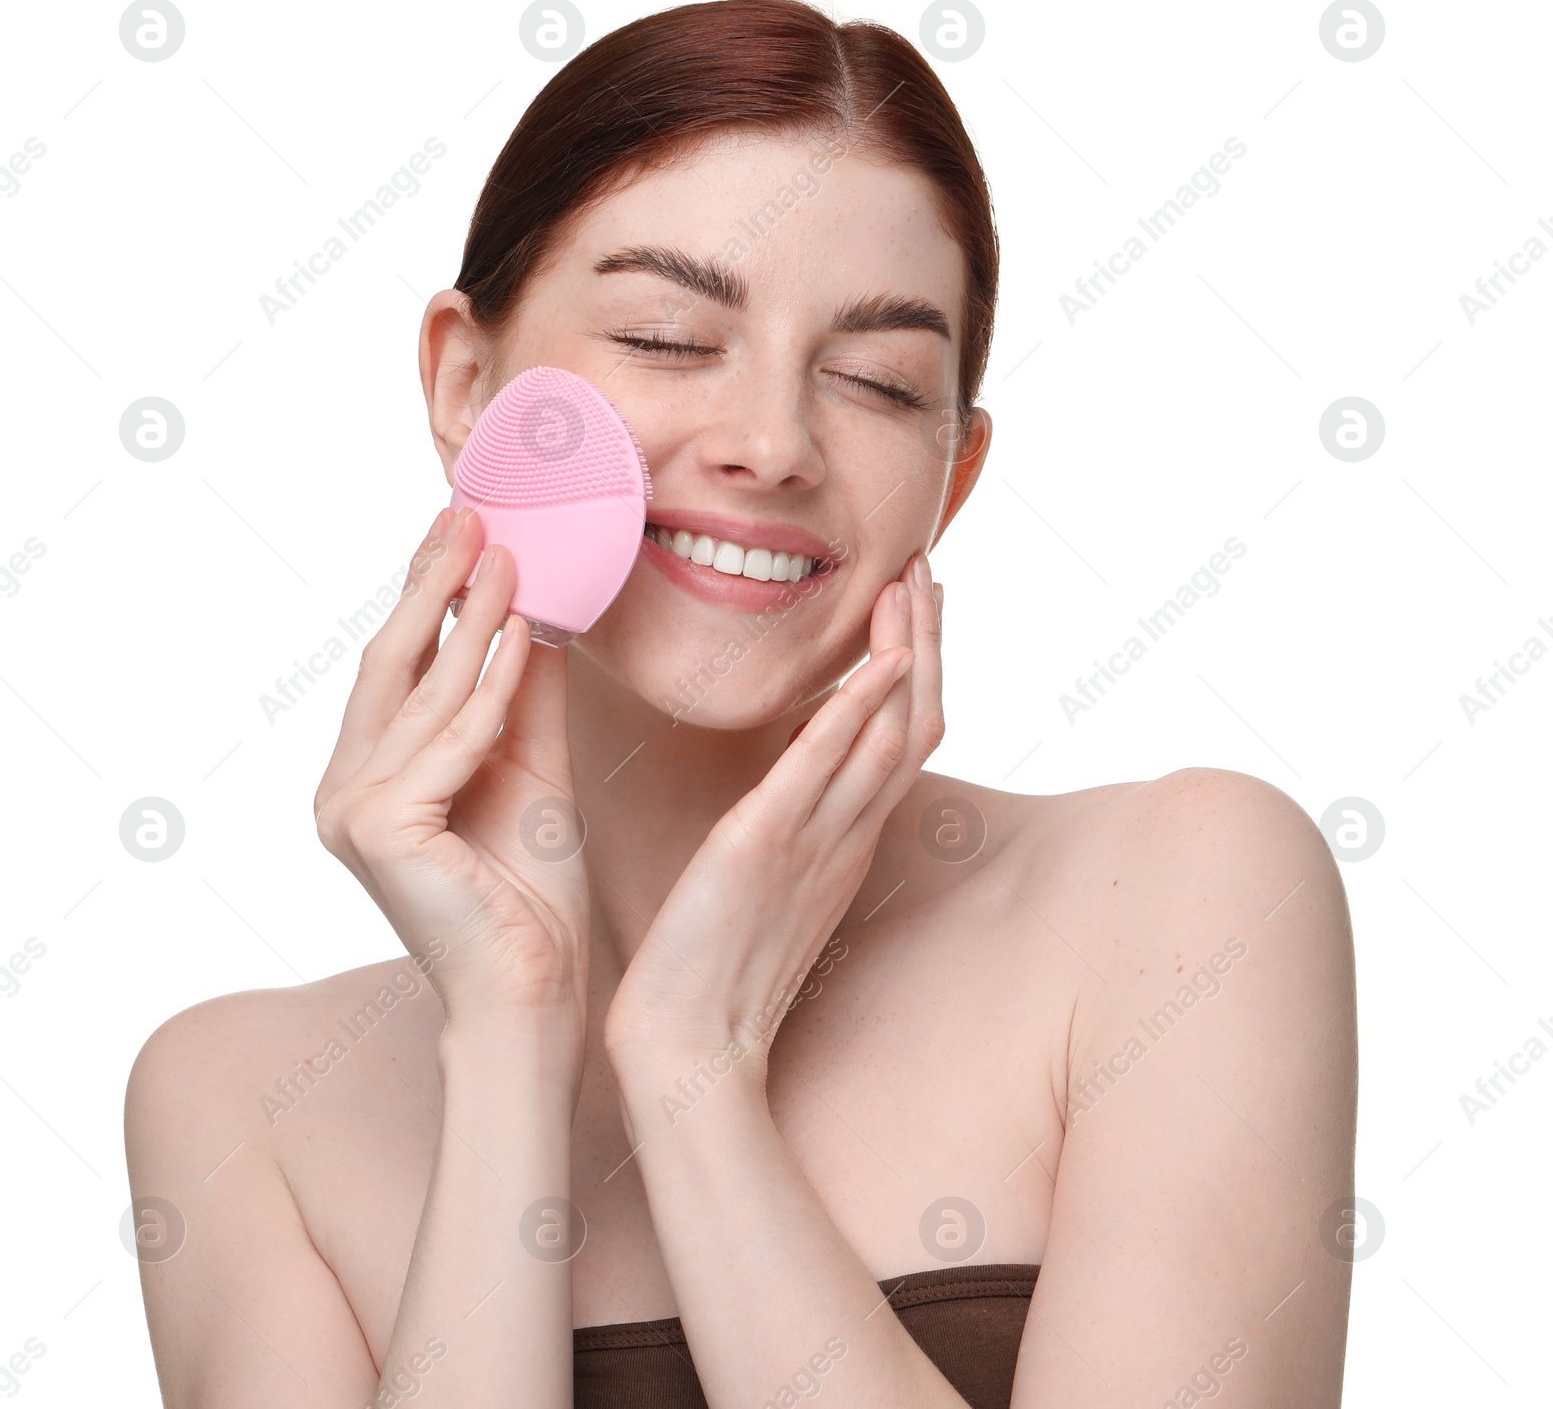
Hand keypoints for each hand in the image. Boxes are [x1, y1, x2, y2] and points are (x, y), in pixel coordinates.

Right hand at [313, 506, 590, 1058]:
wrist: (533, 989)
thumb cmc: (529, 892)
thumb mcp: (530, 768)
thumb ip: (525, 696)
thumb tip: (541, 610)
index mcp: (369, 776)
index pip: (397, 667)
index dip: (426, 593)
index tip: (458, 528)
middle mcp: (344, 789)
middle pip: (391, 663)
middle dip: (432, 583)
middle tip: (468, 513)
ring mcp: (351, 810)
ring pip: (423, 692)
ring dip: (472, 617)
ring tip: (511, 554)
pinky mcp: (379, 830)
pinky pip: (450, 740)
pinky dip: (492, 685)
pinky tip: (526, 632)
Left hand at [603, 552, 942, 1081]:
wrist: (686, 1046)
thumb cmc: (712, 967)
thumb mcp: (768, 883)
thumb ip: (791, 826)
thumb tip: (791, 779)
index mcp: (846, 841)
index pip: (904, 738)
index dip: (921, 669)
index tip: (917, 609)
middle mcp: (847, 836)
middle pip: (918, 724)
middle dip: (931, 642)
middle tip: (928, 569)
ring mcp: (815, 842)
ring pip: (891, 735)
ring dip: (908, 654)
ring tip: (908, 584)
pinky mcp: (764, 847)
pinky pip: (825, 769)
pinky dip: (857, 709)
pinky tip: (878, 659)